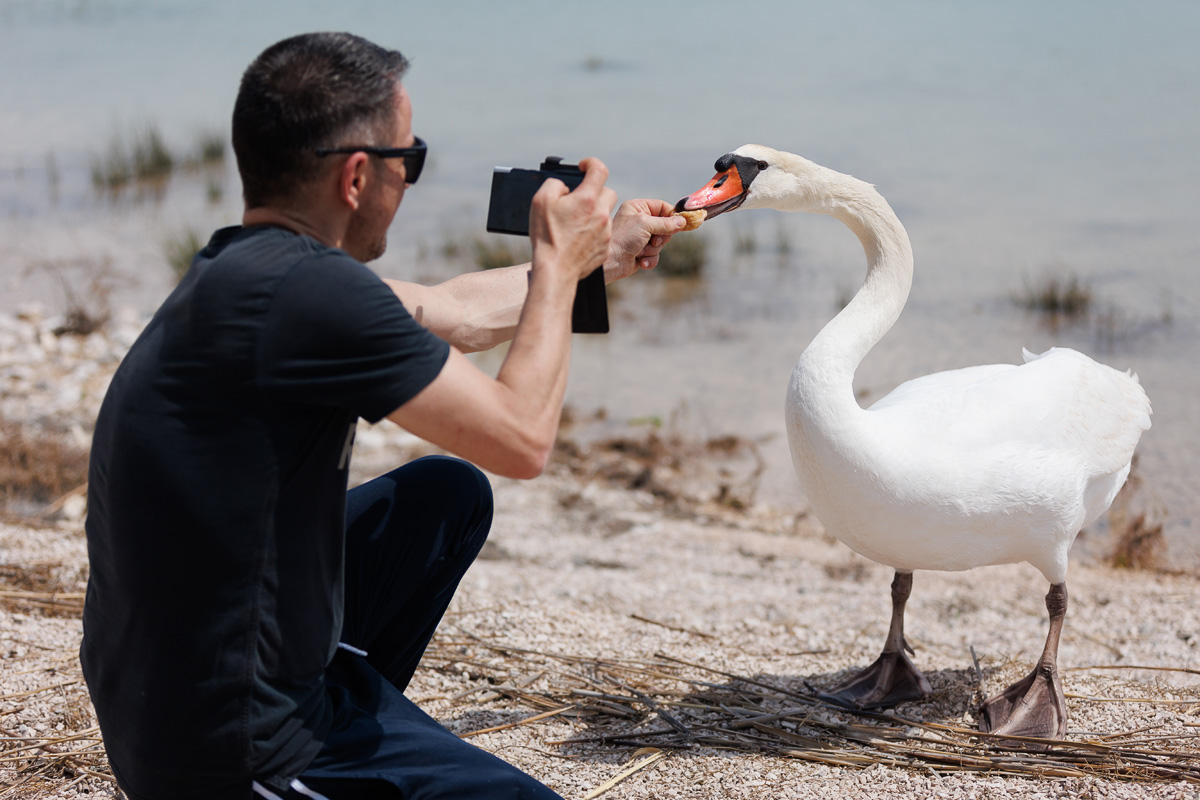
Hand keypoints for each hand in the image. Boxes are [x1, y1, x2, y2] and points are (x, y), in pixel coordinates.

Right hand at [528, 157, 617, 284]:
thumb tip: (564, 186)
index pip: (599, 170)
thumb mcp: (540, 201)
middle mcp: (601, 214)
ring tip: (576, 222)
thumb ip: (554, 184)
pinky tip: (578, 238)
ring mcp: (605, 232)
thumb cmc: (547, 237)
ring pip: (606, 214)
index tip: (584, 167)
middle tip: (579, 198)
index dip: (591, 163)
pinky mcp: (605, 248)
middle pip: (608, 192)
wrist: (556, 270)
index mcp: (587, 199)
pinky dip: (594, 231)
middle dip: (595, 191)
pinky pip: (604, 233)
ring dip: (595, 213)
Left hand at [605, 198, 687, 282]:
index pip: (662, 206)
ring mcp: (640, 237)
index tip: (681, 223)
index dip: (672, 215)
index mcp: (637, 207)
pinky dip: (650, 259)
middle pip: (665, 226)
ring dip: (653, 249)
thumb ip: (665, 222)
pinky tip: (640, 260)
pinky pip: (655, 255)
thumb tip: (682, 221)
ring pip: (661, 242)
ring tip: (640, 250)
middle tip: (653, 240)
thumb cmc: (623, 238)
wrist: (610, 261)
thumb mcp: (645, 223)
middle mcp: (639, 221)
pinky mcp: (641, 251)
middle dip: (661, 236)